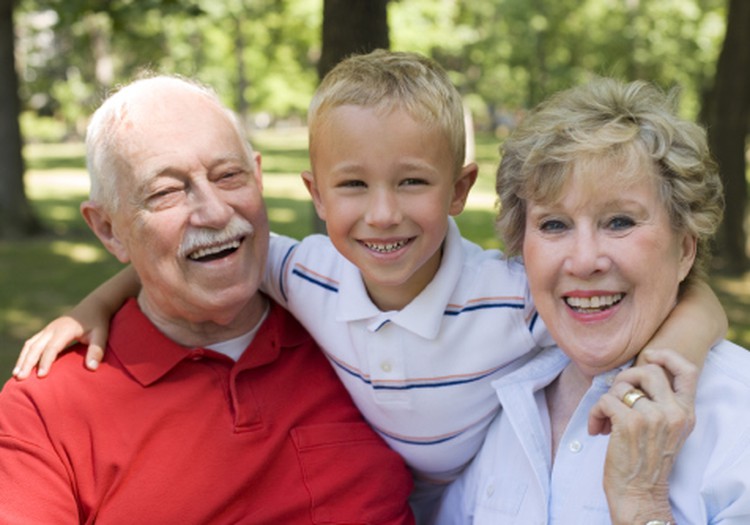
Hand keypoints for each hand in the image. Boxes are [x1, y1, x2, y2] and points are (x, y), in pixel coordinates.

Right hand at [13, 316, 105, 378]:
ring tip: (16, 375)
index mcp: (65, 329)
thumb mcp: (101, 334)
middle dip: (27, 363)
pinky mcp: (47, 331)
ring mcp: (48, 329)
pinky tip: (22, 365)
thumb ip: (97, 350)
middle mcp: (53, 328)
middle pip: (36, 347)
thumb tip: (92, 368)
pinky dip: (25, 354)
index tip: (41, 376)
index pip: (52, 348)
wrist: (94, 305)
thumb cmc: (99, 322)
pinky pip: (32, 342)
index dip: (46, 362)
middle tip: (20, 378)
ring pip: (30, 344)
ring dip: (22, 359)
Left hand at [589, 349, 697, 523]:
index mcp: (685, 413)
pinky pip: (605, 400)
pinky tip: (598, 429)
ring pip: (622, 386)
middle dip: (625, 378)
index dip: (667, 356)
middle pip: (648, 370)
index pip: (687, 371)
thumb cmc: (647, 461)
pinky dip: (595, 413)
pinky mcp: (629, 423)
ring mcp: (652, 417)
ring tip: (606, 420)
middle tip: (617, 397)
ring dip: (607, 401)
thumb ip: (662, 404)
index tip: (649, 356)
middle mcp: (673, 412)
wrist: (639, 492)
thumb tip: (635, 375)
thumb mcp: (668, 430)